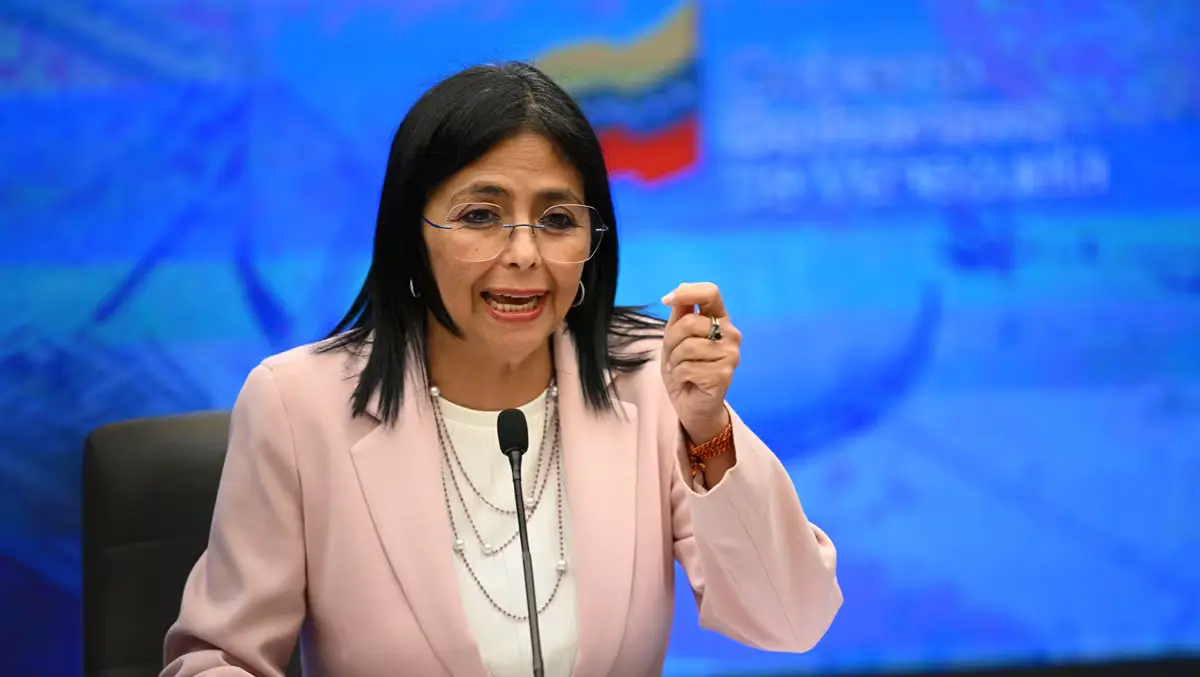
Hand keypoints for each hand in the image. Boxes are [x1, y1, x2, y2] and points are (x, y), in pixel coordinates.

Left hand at [660, 282, 740, 442]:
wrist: (692, 404)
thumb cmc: (685, 367)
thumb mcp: (676, 336)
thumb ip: (680, 313)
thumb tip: (679, 288)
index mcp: (720, 319)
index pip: (710, 292)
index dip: (686, 293)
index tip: (666, 300)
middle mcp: (730, 334)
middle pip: (690, 322)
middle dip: (672, 340)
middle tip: (675, 356)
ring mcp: (730, 355)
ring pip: (687, 347)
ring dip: (675, 361)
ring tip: (681, 369)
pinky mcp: (724, 375)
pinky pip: (688, 368)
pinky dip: (679, 376)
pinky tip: (687, 381)